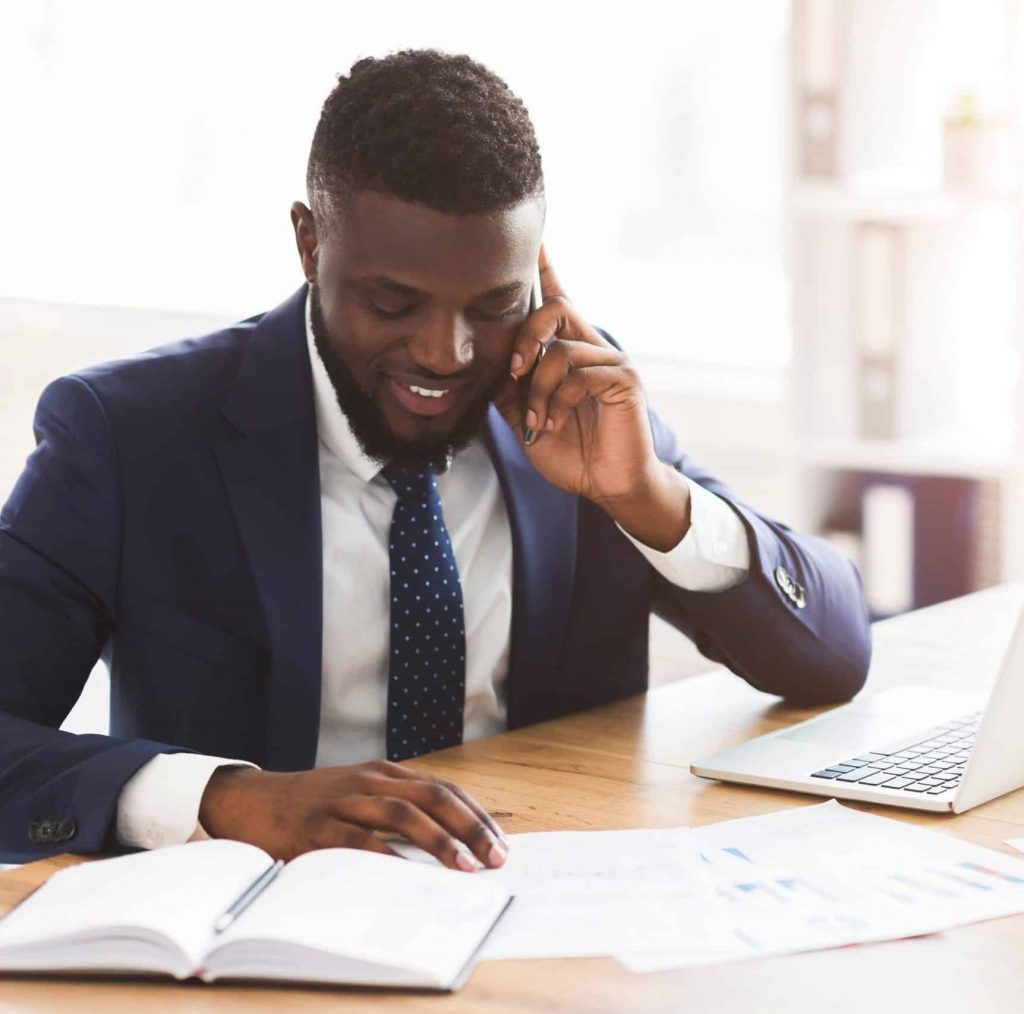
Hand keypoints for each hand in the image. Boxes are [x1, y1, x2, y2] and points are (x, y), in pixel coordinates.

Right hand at [198, 761, 508, 870]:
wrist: (249, 799)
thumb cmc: (312, 803)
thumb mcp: (358, 794)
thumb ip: (395, 808)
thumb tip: (447, 841)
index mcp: (384, 773)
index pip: (444, 788)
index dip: (475, 814)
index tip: (500, 842)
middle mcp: (369, 781)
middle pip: (433, 795)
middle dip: (470, 825)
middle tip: (496, 856)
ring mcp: (343, 801)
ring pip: (402, 812)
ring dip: (439, 839)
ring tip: (465, 866)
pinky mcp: (316, 826)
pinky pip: (358, 839)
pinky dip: (386, 855)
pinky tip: (409, 873)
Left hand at [493, 246, 691, 550]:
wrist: (607, 485)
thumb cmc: (572, 452)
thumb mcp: (526, 418)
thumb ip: (510, 389)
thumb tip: (489, 366)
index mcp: (569, 352)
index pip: (556, 299)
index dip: (545, 268)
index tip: (534, 236)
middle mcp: (592, 347)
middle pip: (556, 308)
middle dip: (525, 335)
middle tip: (513, 370)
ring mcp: (611, 361)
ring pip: (561, 350)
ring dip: (538, 388)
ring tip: (535, 419)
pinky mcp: (624, 380)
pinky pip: (581, 373)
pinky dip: (558, 400)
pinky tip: (551, 422)